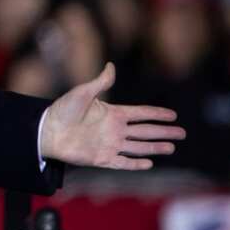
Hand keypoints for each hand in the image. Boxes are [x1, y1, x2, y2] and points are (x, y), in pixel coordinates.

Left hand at [40, 62, 184, 169]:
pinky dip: (136, 164)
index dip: (157, 114)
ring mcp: (110, 145)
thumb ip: (100, 82)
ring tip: (172, 147)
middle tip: (182, 133)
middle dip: (163, 132)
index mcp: (112, 113)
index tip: (173, 115)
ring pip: (138, 147)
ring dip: (155, 147)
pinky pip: (123, 162)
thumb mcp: (83, 92)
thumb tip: (111, 65)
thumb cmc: (62, 110)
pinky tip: (150, 163)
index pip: (140, 114)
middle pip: (145, 131)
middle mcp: (114, 130)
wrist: (47, 131)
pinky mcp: (102, 158)